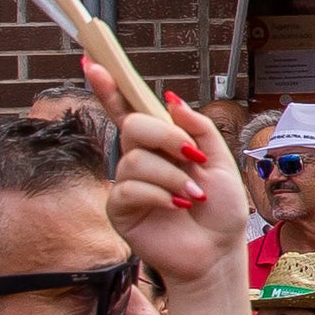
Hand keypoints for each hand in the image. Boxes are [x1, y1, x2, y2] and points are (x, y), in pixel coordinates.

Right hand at [103, 81, 242, 287]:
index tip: (93, 64)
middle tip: (193, 156)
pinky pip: (130, 189)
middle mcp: (140, 159)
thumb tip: (172, 100)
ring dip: (172, 177)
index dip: (111, 87)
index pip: (131, 110)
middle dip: (165, 136)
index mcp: (162, 145)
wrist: (218, 251)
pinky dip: (159, 196)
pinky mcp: (120, 210)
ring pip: (136, 160)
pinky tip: (178, 207)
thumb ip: (199, 128)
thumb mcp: (221, 161)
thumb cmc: (219, 210)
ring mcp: (128, 184)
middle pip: (133, 125)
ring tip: (193, 196)